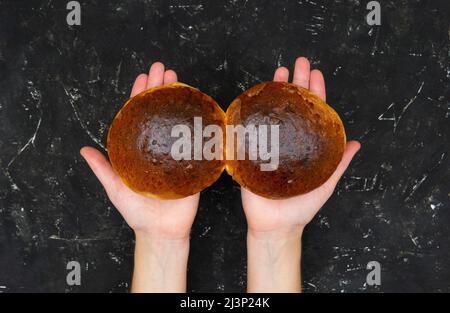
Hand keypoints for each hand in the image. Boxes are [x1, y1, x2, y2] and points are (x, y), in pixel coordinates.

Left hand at [80, 62, 198, 239]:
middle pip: (158, 111)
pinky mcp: (194, 162)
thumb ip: (103, 168)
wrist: (161, 231)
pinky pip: (197, 139)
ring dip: (177, 97)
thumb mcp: (116, 188)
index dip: (139, 95)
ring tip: (177, 78)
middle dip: (159, 87)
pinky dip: (198, 121)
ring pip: (177, 118)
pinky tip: (198, 104)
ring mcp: (177, 151)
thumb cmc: (138, 212)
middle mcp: (159, 145)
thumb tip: (84, 150)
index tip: (142, 78)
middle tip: (162, 68)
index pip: (138, 116)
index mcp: (140, 148)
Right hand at [242, 57, 360, 235]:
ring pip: (273, 111)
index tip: (316, 74)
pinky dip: (251, 111)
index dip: (316, 93)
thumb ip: (338, 163)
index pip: (313, 113)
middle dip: (297, 82)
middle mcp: (288, 140)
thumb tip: (357, 144)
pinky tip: (254, 96)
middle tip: (298, 63)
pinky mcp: (251, 152)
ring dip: (276, 90)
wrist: (275, 225)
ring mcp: (269, 144)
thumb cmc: (301, 207)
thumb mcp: (325, 183)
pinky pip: (250, 128)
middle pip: (294, 106)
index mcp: (306, 144)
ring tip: (280, 71)